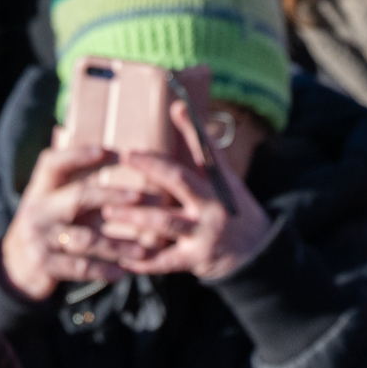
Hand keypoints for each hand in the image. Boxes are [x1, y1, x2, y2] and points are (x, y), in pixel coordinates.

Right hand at [0, 139, 144, 298]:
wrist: (16, 266)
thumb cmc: (47, 231)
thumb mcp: (52, 208)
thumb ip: (77, 194)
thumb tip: (116, 171)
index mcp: (39, 191)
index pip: (53, 164)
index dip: (78, 155)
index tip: (109, 151)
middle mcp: (37, 210)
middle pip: (78, 197)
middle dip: (112, 196)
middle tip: (139, 196)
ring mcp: (40, 237)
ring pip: (86, 239)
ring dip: (118, 245)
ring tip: (143, 250)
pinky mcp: (45, 264)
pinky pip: (82, 267)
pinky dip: (105, 270)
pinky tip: (124, 272)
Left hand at [96, 142, 275, 284]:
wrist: (258, 252)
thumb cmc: (231, 208)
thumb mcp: (223, 177)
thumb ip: (199, 146)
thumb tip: (178, 106)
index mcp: (216, 185)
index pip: (195, 155)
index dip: (168, 147)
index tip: (133, 148)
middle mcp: (212, 207)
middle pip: (178, 183)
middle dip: (150, 170)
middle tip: (122, 162)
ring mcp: (204, 234)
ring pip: (165, 222)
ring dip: (135, 217)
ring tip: (108, 213)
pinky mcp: (197, 260)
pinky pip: (166, 261)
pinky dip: (143, 261)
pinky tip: (122, 258)